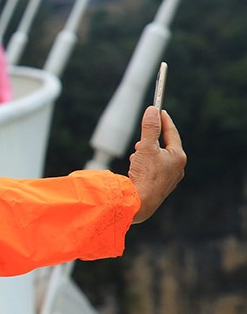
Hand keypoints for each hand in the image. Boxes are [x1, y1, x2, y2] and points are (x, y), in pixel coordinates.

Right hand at [129, 106, 185, 222]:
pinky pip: (154, 169)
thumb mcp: (146, 147)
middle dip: (153, 139)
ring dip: (147, 152)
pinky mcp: (160, 186)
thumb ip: (149, 128)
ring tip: (137, 152)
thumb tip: (152, 111)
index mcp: (178, 157)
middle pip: (166, 146)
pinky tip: (136, 166)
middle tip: (144, 134)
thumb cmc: (145, 175)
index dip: (164, 120)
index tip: (159, 110)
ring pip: (159, 158)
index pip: (172, 133)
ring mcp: (170, 178)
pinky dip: (146, 164)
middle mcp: (177, 168)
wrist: (140, 202)